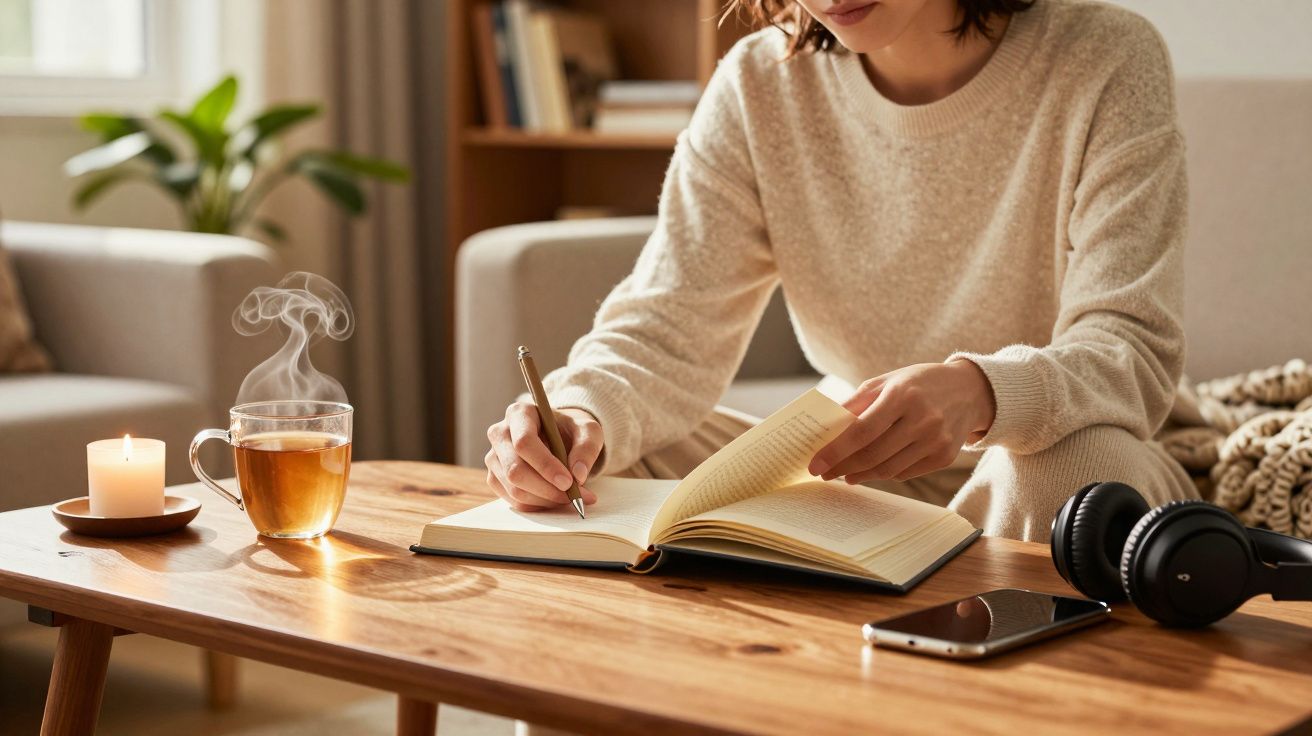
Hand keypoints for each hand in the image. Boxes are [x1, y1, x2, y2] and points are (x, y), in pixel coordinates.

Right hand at [485, 403, 601, 511]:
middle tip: (574, 495)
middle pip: (515, 470)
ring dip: (546, 499)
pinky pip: (513, 500)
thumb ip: (587, 448)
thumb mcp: (588, 431)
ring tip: (570, 496)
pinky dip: (538, 505)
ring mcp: (493, 457)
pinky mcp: (494, 478)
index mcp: (520, 413)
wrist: (558, 438)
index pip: (524, 442)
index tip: (568, 481)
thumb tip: (578, 474)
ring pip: (514, 489)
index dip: (545, 465)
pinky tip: (555, 498)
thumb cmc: (570, 431)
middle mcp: (500, 433)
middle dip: (547, 488)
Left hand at [807, 360, 994, 484]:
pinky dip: (884, 473)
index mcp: (902, 395)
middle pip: (872, 455)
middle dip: (842, 467)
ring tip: (844, 474)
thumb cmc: (918, 383)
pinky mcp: (945, 457)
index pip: (861, 432)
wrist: (969, 390)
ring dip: (861, 475)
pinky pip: (905, 473)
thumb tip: (827, 429)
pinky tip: (870, 471)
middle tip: (825, 472)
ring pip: (888, 469)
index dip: (835, 451)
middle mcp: (922, 419)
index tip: (815, 464)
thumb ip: (856, 403)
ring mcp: (936, 441)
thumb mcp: (886, 381)